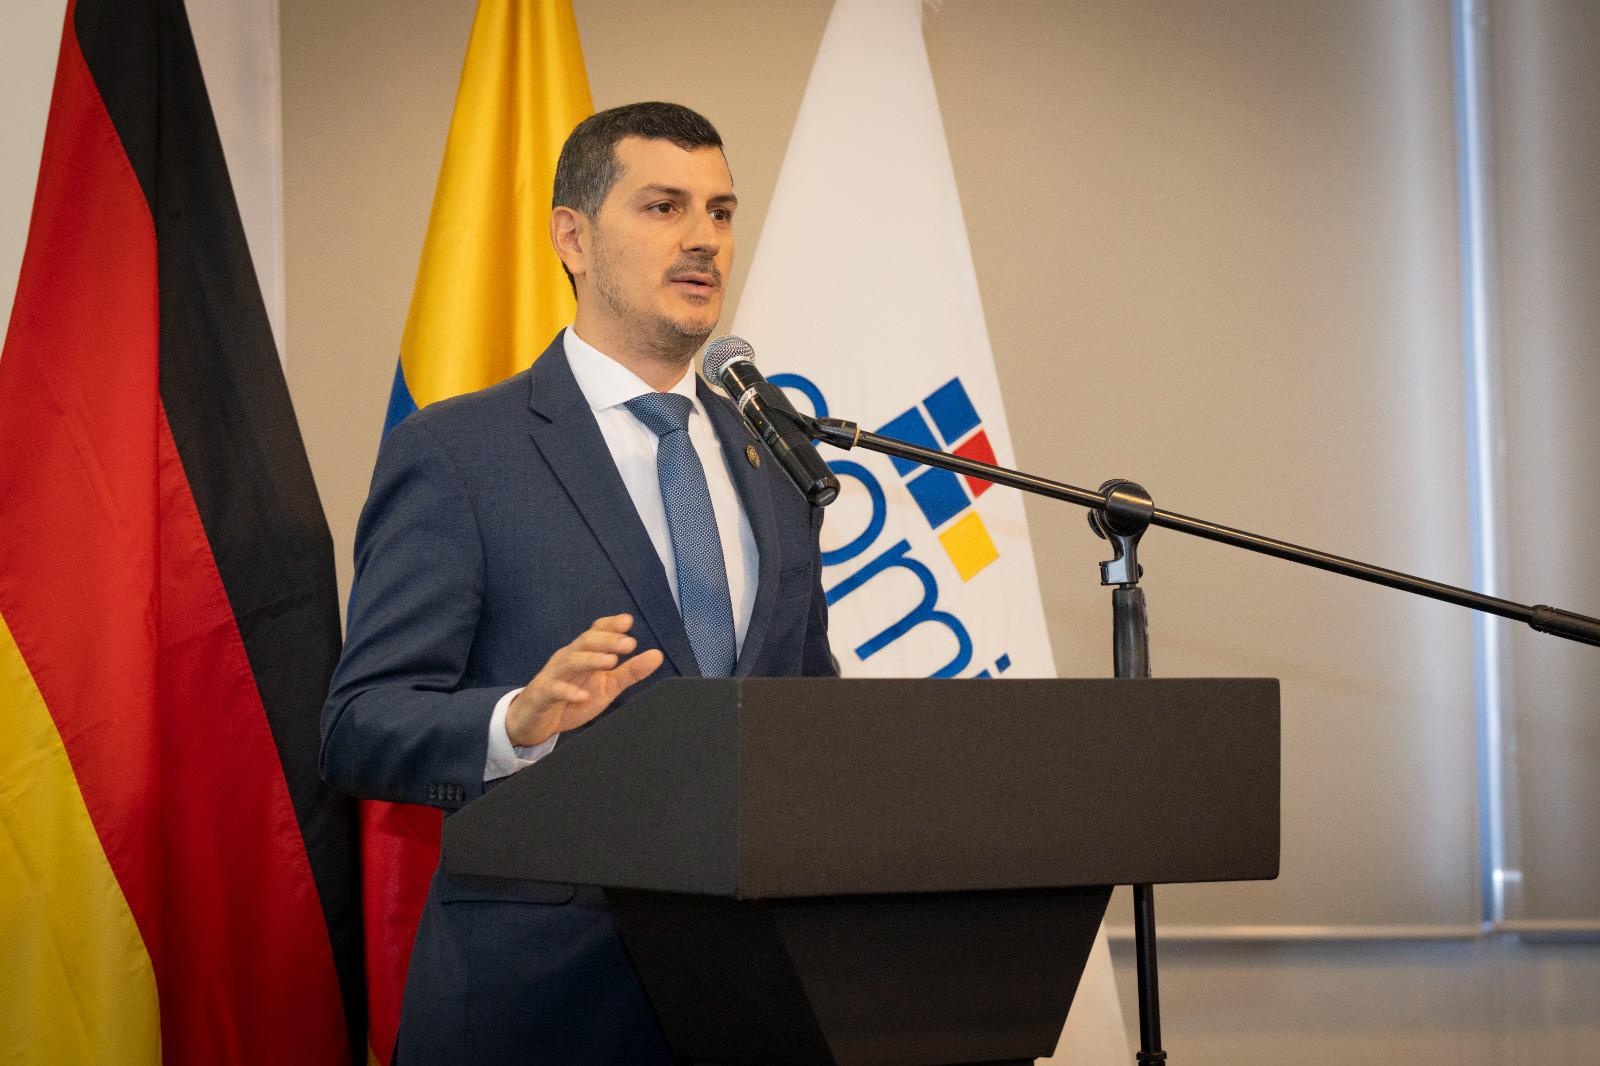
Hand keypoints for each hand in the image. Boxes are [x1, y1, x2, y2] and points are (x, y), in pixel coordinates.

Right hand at [504, 614, 663, 747]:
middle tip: (629, 643)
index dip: (610, 625)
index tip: (627, 621)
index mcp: (583, 654)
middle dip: (607, 640)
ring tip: (611, 662)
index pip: (596, 632)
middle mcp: (567, 659)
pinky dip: (569, 691)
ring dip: (591, 660)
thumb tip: (657, 655)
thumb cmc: (572, 699)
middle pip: (585, 642)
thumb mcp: (607, 686)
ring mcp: (553, 675)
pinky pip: (554, 689)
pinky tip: (583, 695)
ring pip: (571, 661)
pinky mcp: (542, 695)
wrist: (534, 721)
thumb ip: (630, 671)